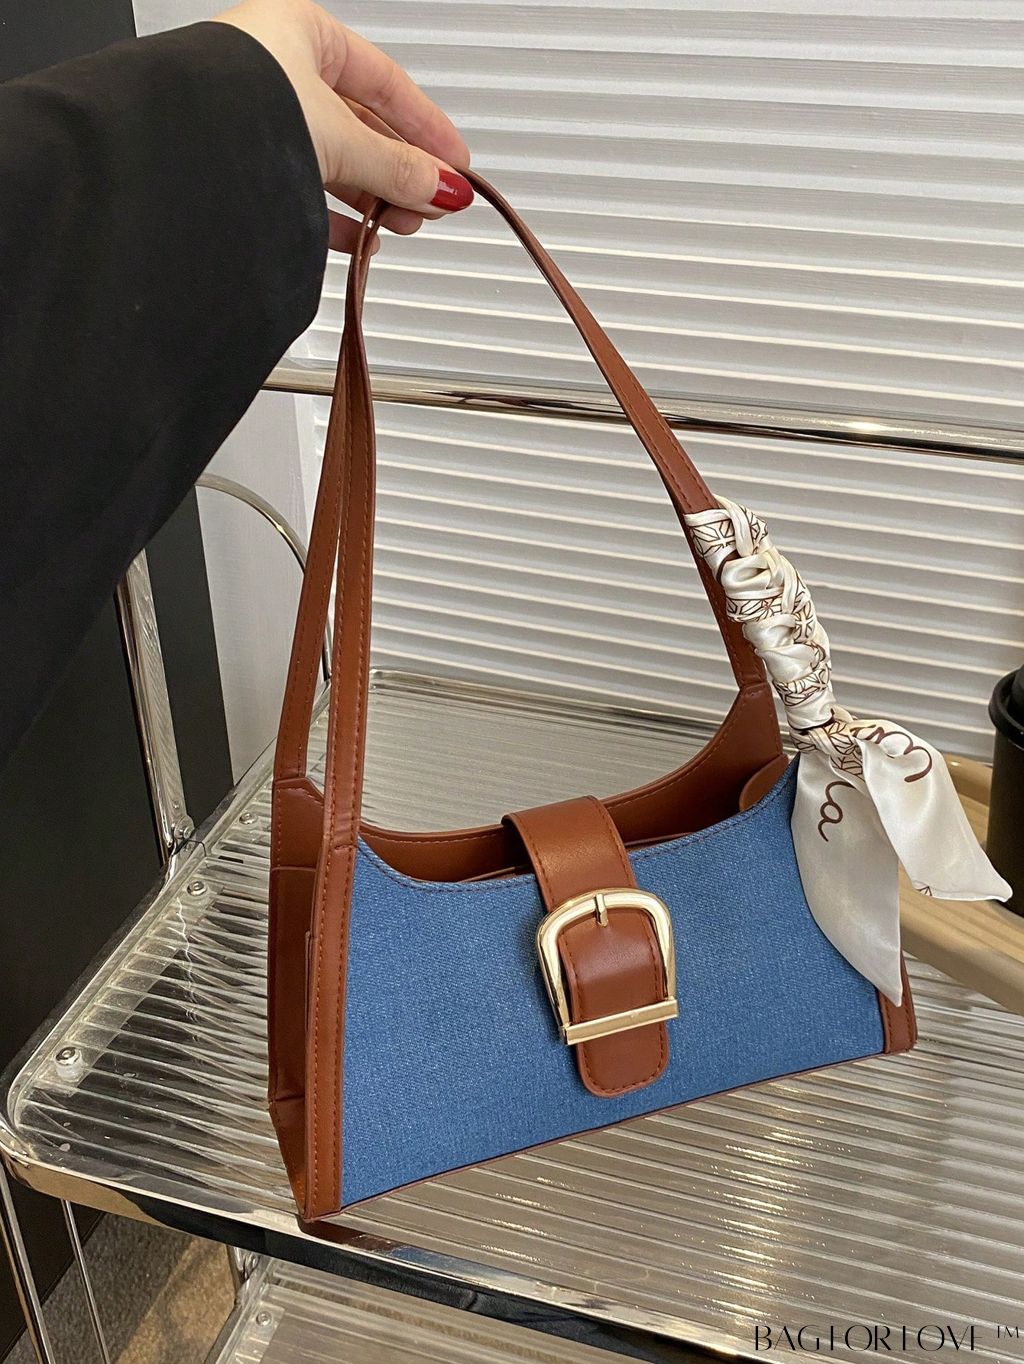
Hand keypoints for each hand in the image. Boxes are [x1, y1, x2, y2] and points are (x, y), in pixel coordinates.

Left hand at [214, 0, 472, 250]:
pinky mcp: (241, 165)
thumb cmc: (240, 111)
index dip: (427, 127)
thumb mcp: (344, 140)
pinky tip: (357, 237)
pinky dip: (334, 215)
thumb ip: (400, 168)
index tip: (455, 163)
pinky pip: (301, 187)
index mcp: (301, 32)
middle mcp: (276, 69)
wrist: (176, 158)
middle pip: (361, 126)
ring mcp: (256, 118)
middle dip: (401, 172)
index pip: (386, 81)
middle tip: (431, 203)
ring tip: (399, 225)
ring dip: (372, 198)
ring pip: (333, 160)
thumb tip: (443, 187)